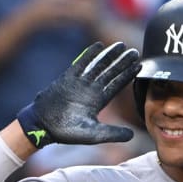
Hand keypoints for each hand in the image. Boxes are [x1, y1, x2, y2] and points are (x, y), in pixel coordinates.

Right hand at [17, 42, 140, 147]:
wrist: (43, 126)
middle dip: (122, 62)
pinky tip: (98, 46)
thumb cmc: (67, 132)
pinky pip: (80, 64)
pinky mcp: (66, 79)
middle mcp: (90, 90)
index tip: (139, 66)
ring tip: (121, 46)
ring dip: (109, 56)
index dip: (127, 75)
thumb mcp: (93, 134)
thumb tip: (132, 135)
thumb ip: (112, 133)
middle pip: (110, 72)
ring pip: (97, 66)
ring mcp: (79, 83)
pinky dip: (88, 55)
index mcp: (98, 101)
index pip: (116, 85)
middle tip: (135, 51)